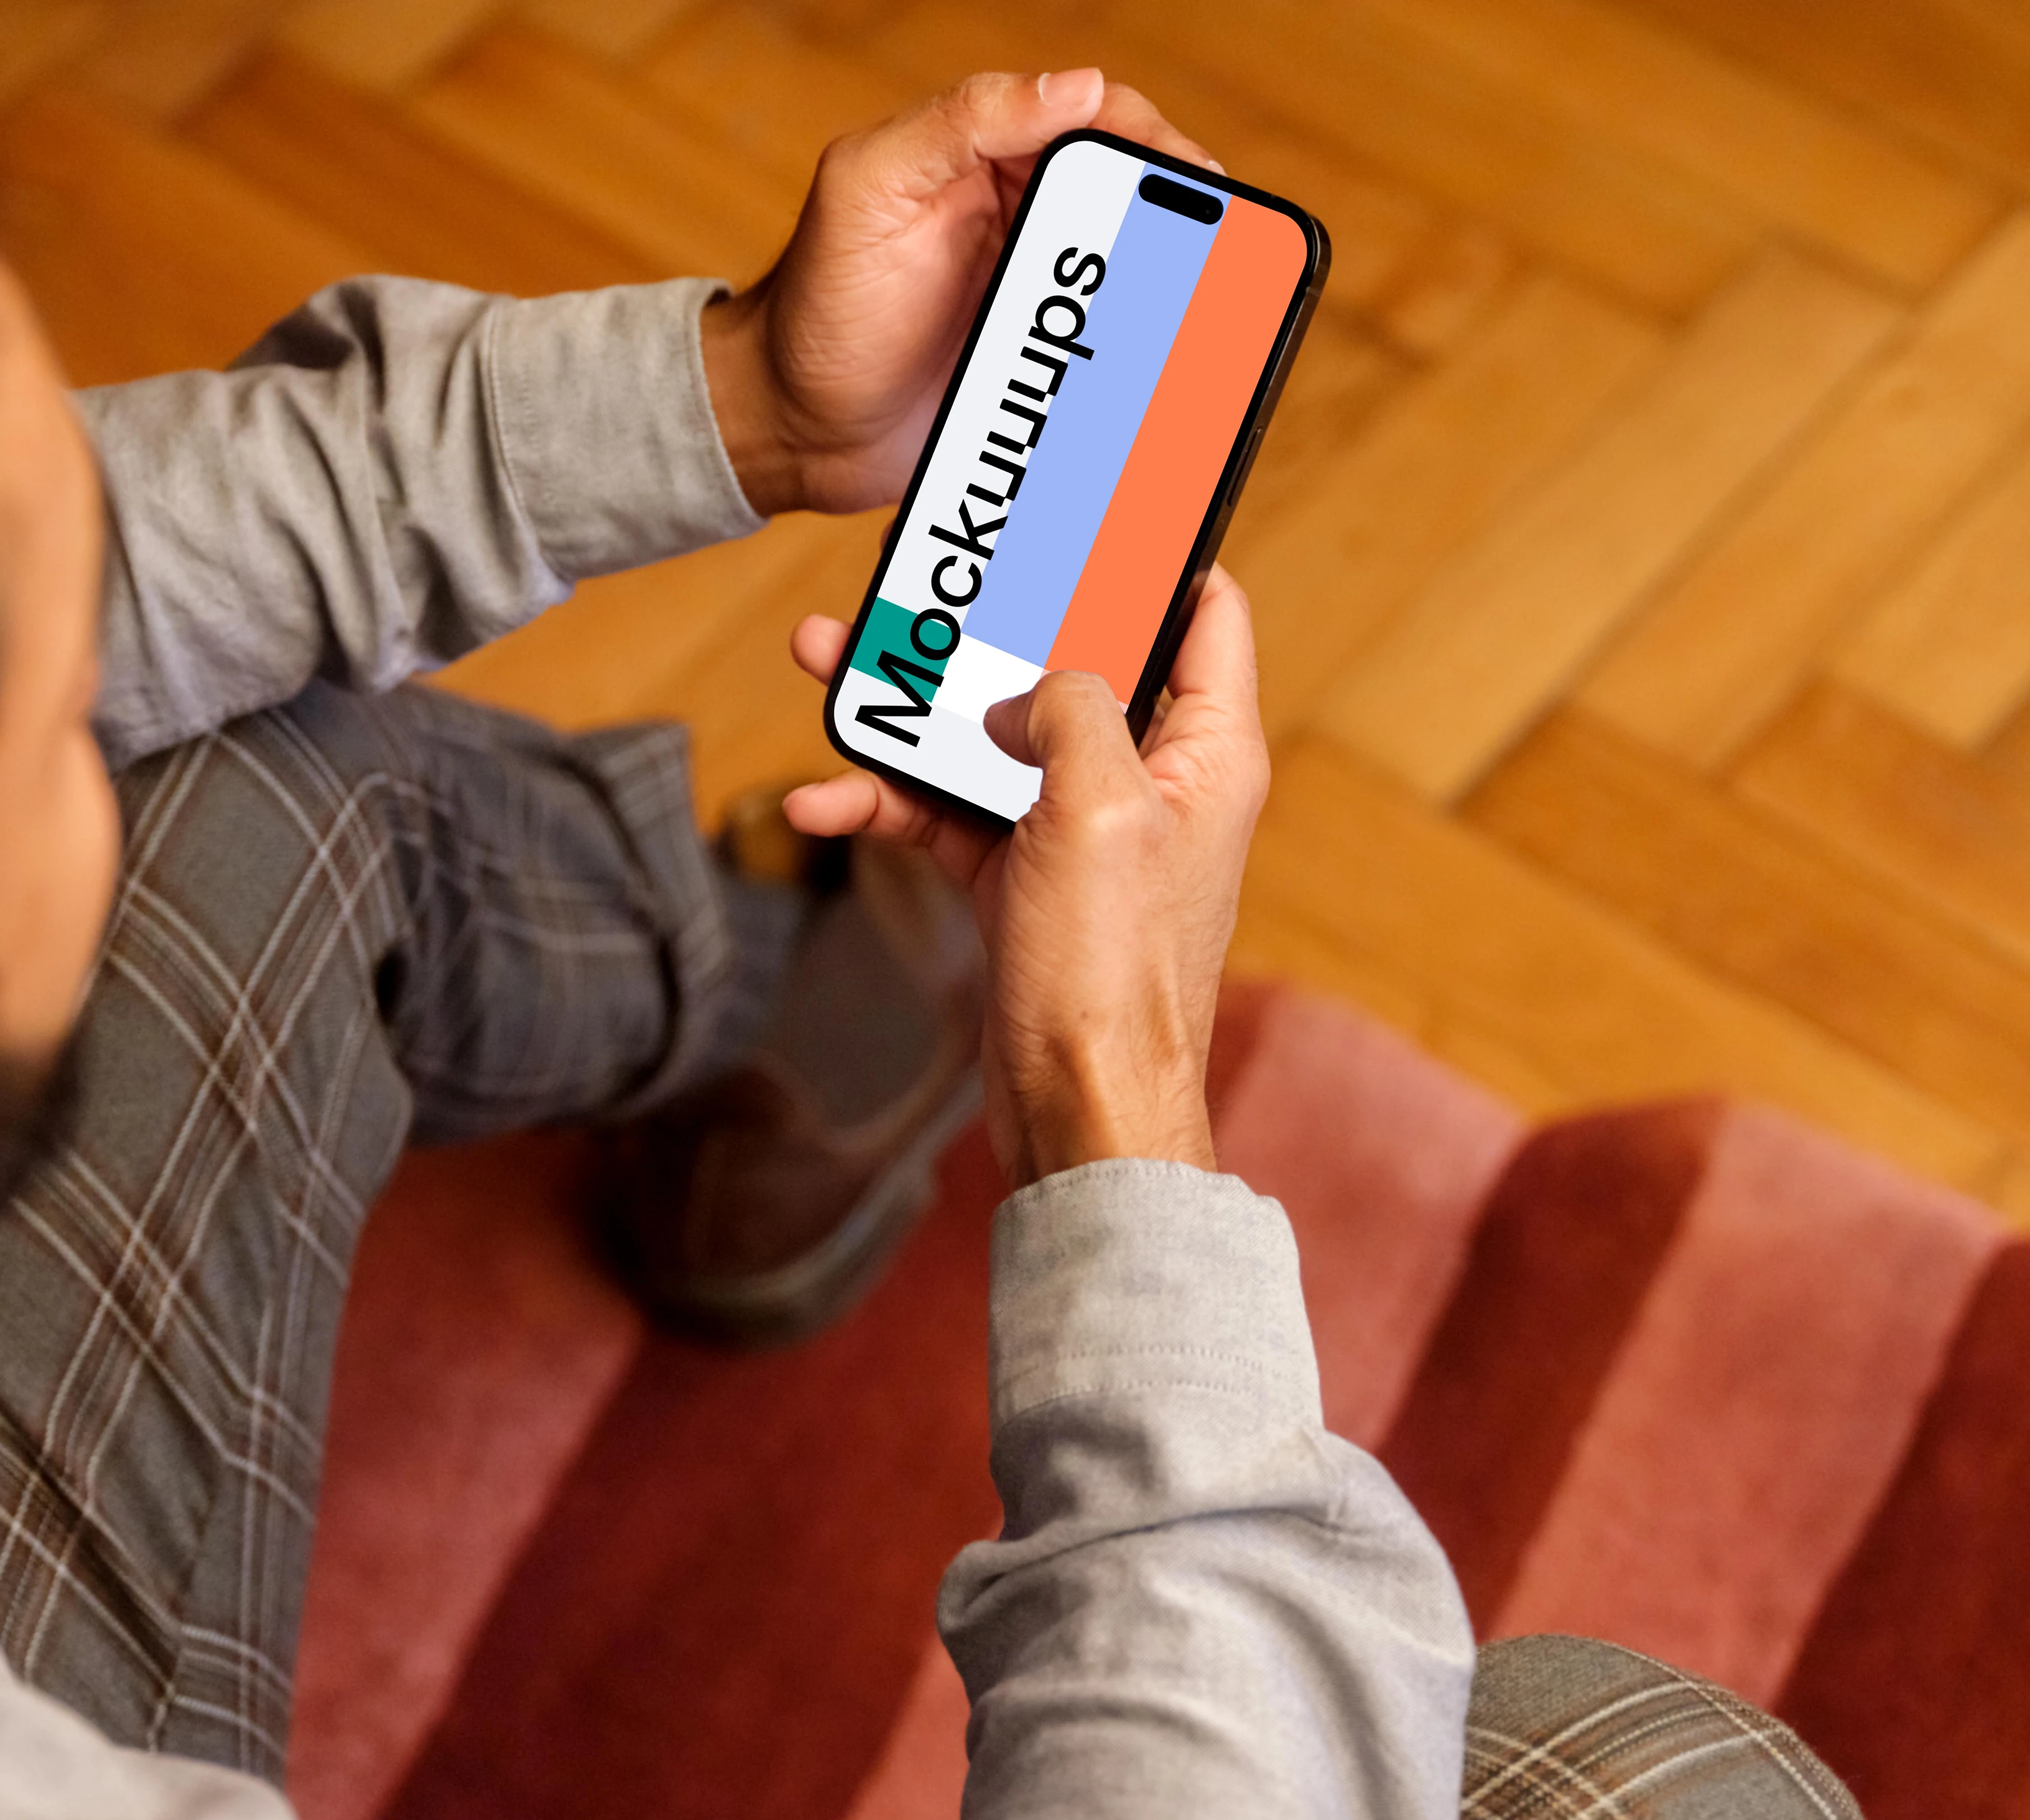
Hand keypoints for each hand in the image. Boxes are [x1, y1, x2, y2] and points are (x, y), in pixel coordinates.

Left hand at [704, 69, 1214, 516]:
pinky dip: (1150, 353)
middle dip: (1183, 220)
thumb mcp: (870, 190)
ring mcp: (1039, 290)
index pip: (1096, 120)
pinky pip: (1115, 347)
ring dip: (1178, 288)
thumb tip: (1077, 84)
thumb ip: (961, 121)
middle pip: (1134, 199)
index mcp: (987, 155)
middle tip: (1224, 255)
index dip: (1153, 143)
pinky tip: (1178, 367)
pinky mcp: (1044, 361)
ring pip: (1137, 272)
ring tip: (1216, 311)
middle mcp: (1023, 214)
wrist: (794, 430)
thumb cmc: (819, 307)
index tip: (1196, 182)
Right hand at [778, 569, 1269, 1183]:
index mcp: (1206, 752)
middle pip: (1067, 662)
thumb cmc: (1115, 973)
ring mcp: (1080, 829)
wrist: (1076, 1107)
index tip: (1102, 501)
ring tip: (829, 664)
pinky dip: (887, 800)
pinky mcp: (1020, 876)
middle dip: (986, 622)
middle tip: (921, 577)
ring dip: (910, 708)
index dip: (1161, 550)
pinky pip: (946, 812)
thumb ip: (1071, 710)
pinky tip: (823, 798)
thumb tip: (1034, 683)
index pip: (1205, 615)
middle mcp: (1150, 780)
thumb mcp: (1101, 807)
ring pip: (989, 734)